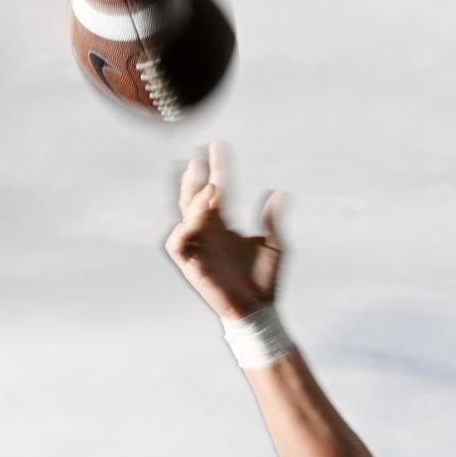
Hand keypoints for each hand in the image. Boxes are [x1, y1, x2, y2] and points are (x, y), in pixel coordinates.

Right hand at [164, 141, 285, 320]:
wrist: (259, 309)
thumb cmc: (265, 280)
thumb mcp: (274, 244)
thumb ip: (272, 219)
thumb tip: (279, 192)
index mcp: (224, 225)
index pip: (218, 189)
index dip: (218, 168)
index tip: (217, 147)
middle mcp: (208, 232)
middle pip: (194, 198)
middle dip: (194, 179)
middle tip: (199, 162)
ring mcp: (199, 247)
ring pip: (185, 216)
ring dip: (194, 202)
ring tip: (211, 192)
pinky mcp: (191, 265)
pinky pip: (176, 243)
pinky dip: (183, 229)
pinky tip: (197, 219)